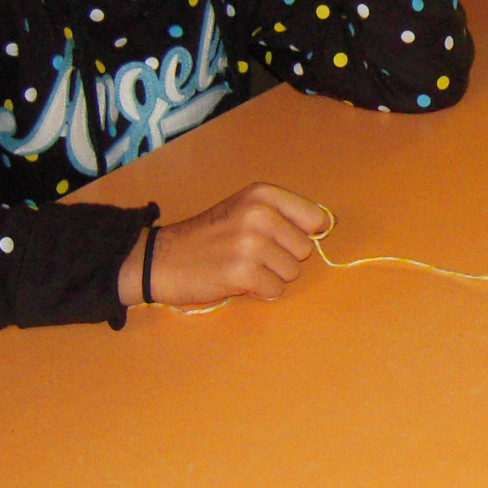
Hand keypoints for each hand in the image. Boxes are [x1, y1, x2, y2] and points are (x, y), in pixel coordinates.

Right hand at [120, 183, 332, 307]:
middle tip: (250, 254)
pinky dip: (258, 292)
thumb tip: (326, 224)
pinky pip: (275, 290)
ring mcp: (252, 244)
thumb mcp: (243, 209)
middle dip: (282, 258)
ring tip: (241, 266)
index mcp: (262, 195)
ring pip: (292, 272)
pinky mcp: (243, 273)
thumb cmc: (208, 237)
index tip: (284, 240)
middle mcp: (260, 214)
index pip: (316, 218)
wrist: (161, 258)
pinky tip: (236, 280)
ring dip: (270, 276)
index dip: (306, 234)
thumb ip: (282, 214)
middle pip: (304, 250)